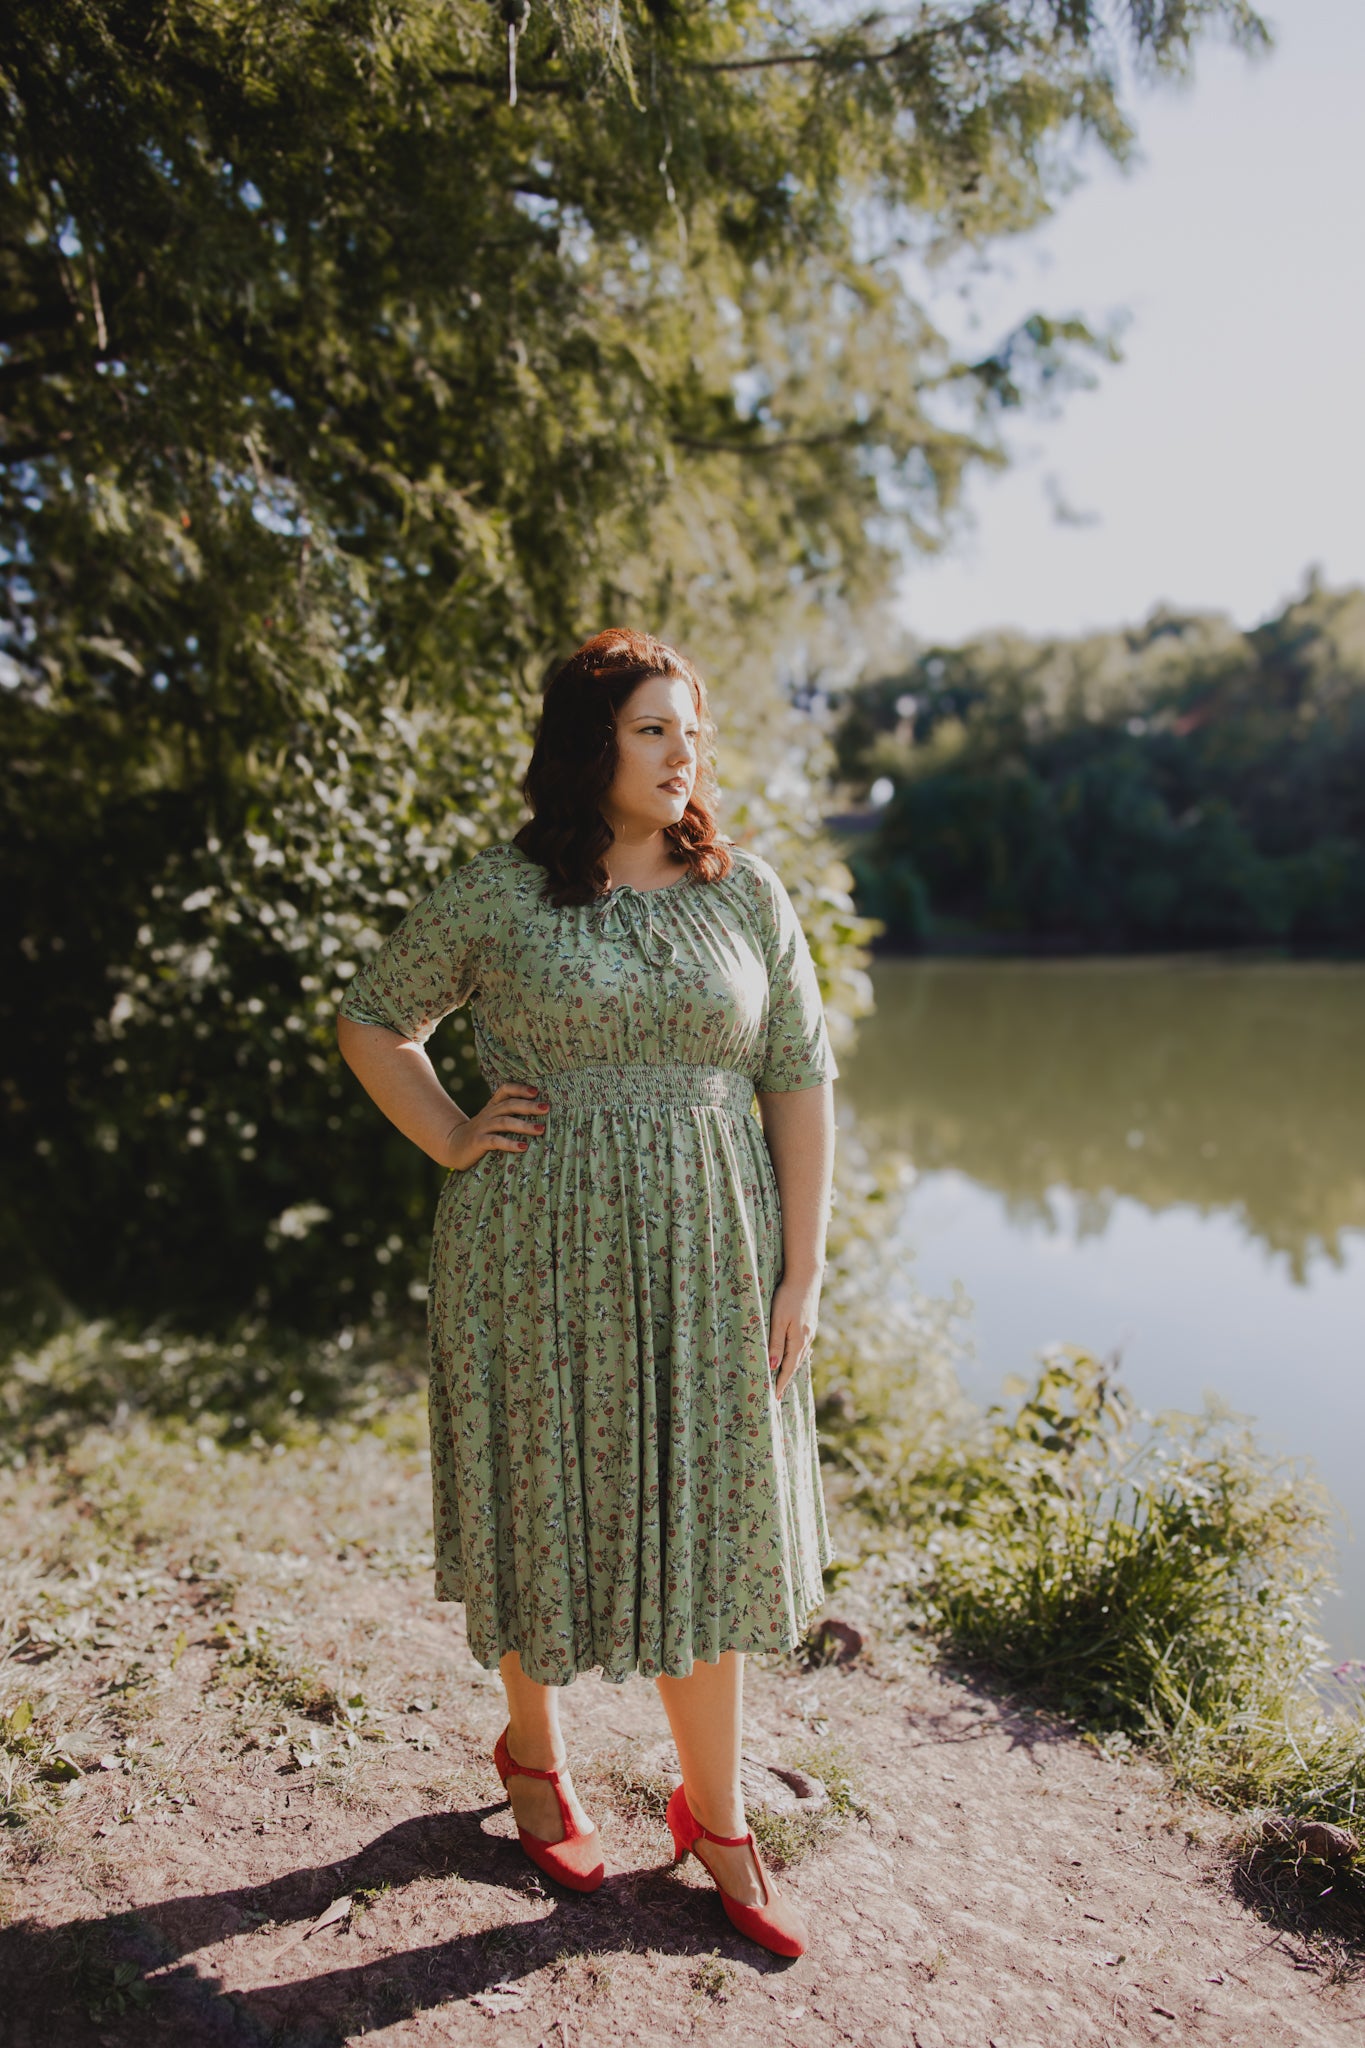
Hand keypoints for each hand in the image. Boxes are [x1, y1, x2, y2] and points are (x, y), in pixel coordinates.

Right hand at [444, 1082, 547, 1170]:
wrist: (453, 1146)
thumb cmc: (480, 1134)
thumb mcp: (493, 1121)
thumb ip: (509, 1115)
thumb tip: (539, 1113)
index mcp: (492, 1107)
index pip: (505, 1090)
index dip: (519, 1089)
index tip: (536, 1091)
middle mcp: (488, 1114)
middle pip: (509, 1105)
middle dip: (529, 1106)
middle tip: (546, 1108)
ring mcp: (482, 1128)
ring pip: (504, 1122)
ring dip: (524, 1125)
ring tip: (540, 1129)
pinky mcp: (478, 1142)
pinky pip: (495, 1141)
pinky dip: (509, 1143)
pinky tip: (523, 1147)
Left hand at [767, 1272, 820, 1398]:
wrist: (806, 1277)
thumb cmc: (788, 1297)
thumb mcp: (778, 1320)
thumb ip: (776, 1343)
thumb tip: (774, 1366)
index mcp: (798, 1340)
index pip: (787, 1367)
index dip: (780, 1383)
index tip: (775, 1397)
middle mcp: (806, 1338)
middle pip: (795, 1364)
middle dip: (786, 1379)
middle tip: (778, 1393)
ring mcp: (810, 1331)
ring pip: (800, 1355)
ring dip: (792, 1368)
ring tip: (784, 1378)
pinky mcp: (810, 1323)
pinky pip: (803, 1346)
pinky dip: (797, 1355)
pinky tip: (794, 1355)